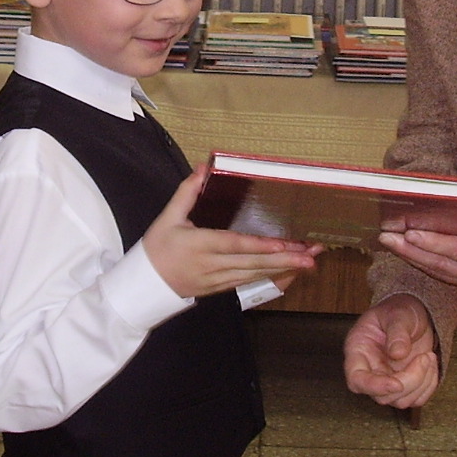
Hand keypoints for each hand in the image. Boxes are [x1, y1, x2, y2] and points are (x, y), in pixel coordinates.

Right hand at [145, 166, 320, 298]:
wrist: (145, 286)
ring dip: (284, 268)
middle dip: (285, 260)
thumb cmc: (156, 250)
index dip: (261, 246)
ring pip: (256, 275)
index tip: (285, 244)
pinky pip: (251, 282)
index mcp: (200, 246)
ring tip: (309, 261)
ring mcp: (219, 280)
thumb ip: (187, 193)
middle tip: (311, 256)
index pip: (236, 245)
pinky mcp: (222, 288)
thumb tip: (204, 169)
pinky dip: (271, 277)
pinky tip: (289, 271)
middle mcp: (213, 266)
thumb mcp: (167, 218)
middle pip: (253, 264)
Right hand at [343, 293, 439, 407]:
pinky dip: (429, 385)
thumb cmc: (399, 311)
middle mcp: (370, 370)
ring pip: (401, 400)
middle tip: (425, 357)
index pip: (357, 379)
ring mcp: (387, 380)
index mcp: (358, 350)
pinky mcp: (405, 386)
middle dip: (409, 381)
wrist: (413, 316)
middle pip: (382, 395)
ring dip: (422, 382)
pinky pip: (417, 399)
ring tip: (429, 356)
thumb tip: (397, 353)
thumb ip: (397, 331)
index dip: (374, 387)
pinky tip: (430, 365)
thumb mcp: (398, 314)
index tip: (396, 384)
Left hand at [378, 217, 456, 293]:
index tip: (410, 232)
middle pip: (443, 264)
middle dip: (412, 249)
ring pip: (437, 271)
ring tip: (388, 240)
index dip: (434, 242)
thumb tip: (434, 198)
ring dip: (410, 255)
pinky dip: (419, 260)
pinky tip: (402, 248)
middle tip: (388, 236)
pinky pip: (439, 273)